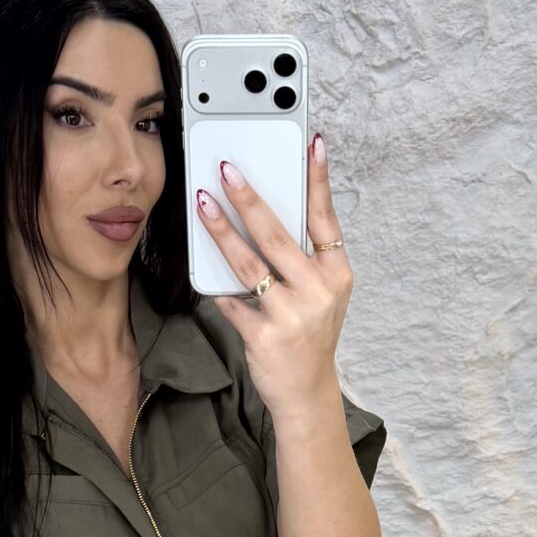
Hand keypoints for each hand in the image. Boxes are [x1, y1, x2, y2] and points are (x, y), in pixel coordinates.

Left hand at [197, 131, 353, 422]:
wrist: (306, 393)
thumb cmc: (310, 335)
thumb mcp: (321, 295)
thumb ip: (302, 260)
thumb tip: (264, 215)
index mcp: (336, 275)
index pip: (326, 218)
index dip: (318, 180)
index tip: (311, 143)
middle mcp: (318, 292)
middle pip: (278, 235)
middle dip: (249, 198)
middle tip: (228, 169)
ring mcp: (292, 315)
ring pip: (249, 264)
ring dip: (222, 231)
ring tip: (204, 204)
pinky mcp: (264, 336)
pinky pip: (232, 301)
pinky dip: (216, 286)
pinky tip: (201, 268)